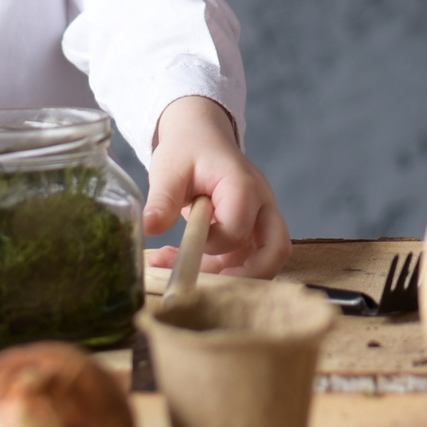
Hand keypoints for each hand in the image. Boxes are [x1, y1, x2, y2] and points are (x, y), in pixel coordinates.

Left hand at [142, 96, 289, 277]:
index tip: (185, 240)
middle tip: (208, 288)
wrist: (200, 138)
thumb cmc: (188, 150)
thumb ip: (162, 199)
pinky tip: (180, 261)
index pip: (238, 228)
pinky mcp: (251, 231)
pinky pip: (244, 259)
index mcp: (243, 185)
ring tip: (182, 273)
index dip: (211, 242)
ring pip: (264, 260)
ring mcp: (260, 218)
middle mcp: (261, 204)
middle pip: (276, 249)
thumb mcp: (169, 170)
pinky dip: (217, 269)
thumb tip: (150, 227)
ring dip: (227, 276)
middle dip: (246, 276)